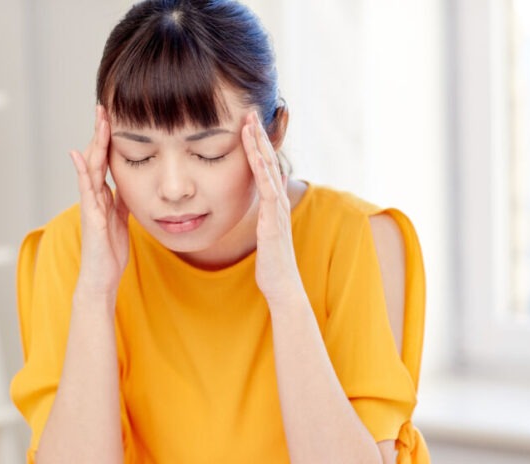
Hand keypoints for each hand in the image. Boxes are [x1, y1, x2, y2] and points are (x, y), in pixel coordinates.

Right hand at [70, 105, 129, 296]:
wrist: (101, 277)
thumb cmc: (110, 250)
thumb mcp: (123, 219)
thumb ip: (124, 199)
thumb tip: (133, 182)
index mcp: (104, 195)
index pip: (106, 160)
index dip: (109, 139)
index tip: (114, 116)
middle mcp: (94, 196)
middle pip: (97, 157)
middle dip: (100, 132)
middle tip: (103, 106)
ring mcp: (90, 204)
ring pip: (91, 167)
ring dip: (94, 143)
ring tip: (97, 120)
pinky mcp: (90, 216)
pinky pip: (85, 190)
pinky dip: (81, 171)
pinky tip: (78, 154)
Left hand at [241, 111, 302, 305]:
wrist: (282, 286)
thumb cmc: (270, 263)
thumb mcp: (263, 231)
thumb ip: (263, 211)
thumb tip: (261, 193)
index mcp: (274, 203)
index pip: (266, 166)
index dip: (257, 144)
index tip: (247, 122)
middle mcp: (278, 202)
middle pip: (270, 161)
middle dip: (258, 135)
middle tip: (249, 110)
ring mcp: (277, 211)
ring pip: (269, 170)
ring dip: (259, 145)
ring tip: (249, 123)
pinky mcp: (273, 222)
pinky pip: (268, 191)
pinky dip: (261, 170)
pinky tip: (253, 154)